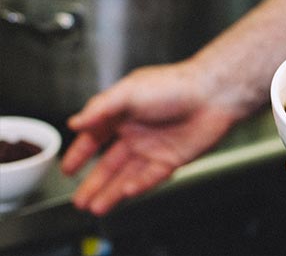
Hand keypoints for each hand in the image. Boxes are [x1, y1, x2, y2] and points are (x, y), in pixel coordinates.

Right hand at [61, 60, 240, 215]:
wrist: (212, 94)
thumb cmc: (174, 85)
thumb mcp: (129, 91)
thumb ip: (100, 108)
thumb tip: (75, 122)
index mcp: (123, 113)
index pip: (95, 136)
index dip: (80, 153)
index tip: (68, 168)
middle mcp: (137, 132)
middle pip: (110, 163)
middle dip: (94, 182)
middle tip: (79, 200)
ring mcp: (154, 147)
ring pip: (128, 175)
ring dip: (111, 191)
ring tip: (95, 207)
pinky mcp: (172, 158)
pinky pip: (151, 177)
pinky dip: (138, 186)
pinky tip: (126, 193)